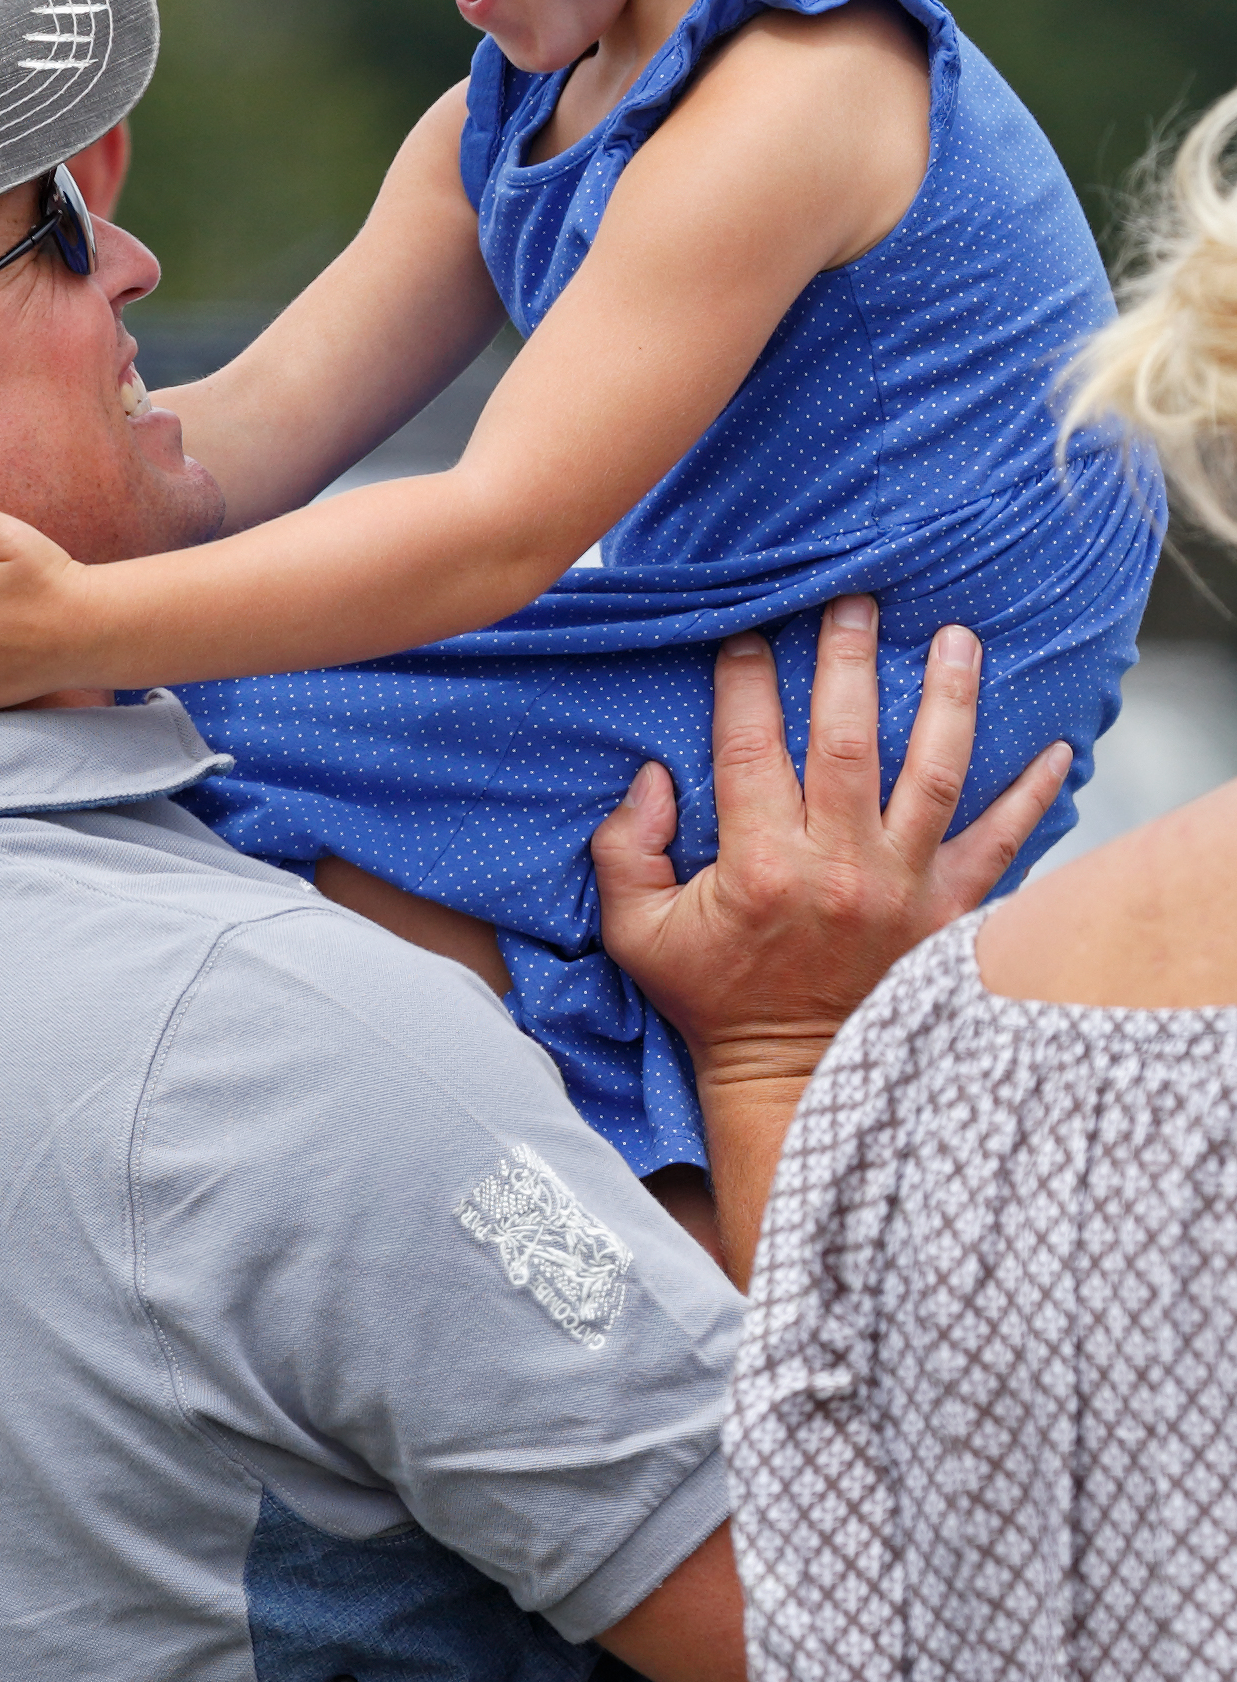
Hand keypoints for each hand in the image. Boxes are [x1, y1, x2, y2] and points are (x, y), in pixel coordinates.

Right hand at [595, 596, 1068, 1282]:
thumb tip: (649, 778)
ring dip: (947, 700)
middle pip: (847, 739)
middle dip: (847, 660)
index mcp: (760, 864)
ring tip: (957, 639)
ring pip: (933, 773)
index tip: (746, 632)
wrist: (794, 1083)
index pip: (751, 745)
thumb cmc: (712, 1003)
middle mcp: (839, 867)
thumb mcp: (637, 935)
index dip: (745, 680)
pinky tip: (1056, 749)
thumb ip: (625, 851)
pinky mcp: (948, 914)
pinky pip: (1002, 846)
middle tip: (853, 598)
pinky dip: (1032, 797)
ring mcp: (902, 888)